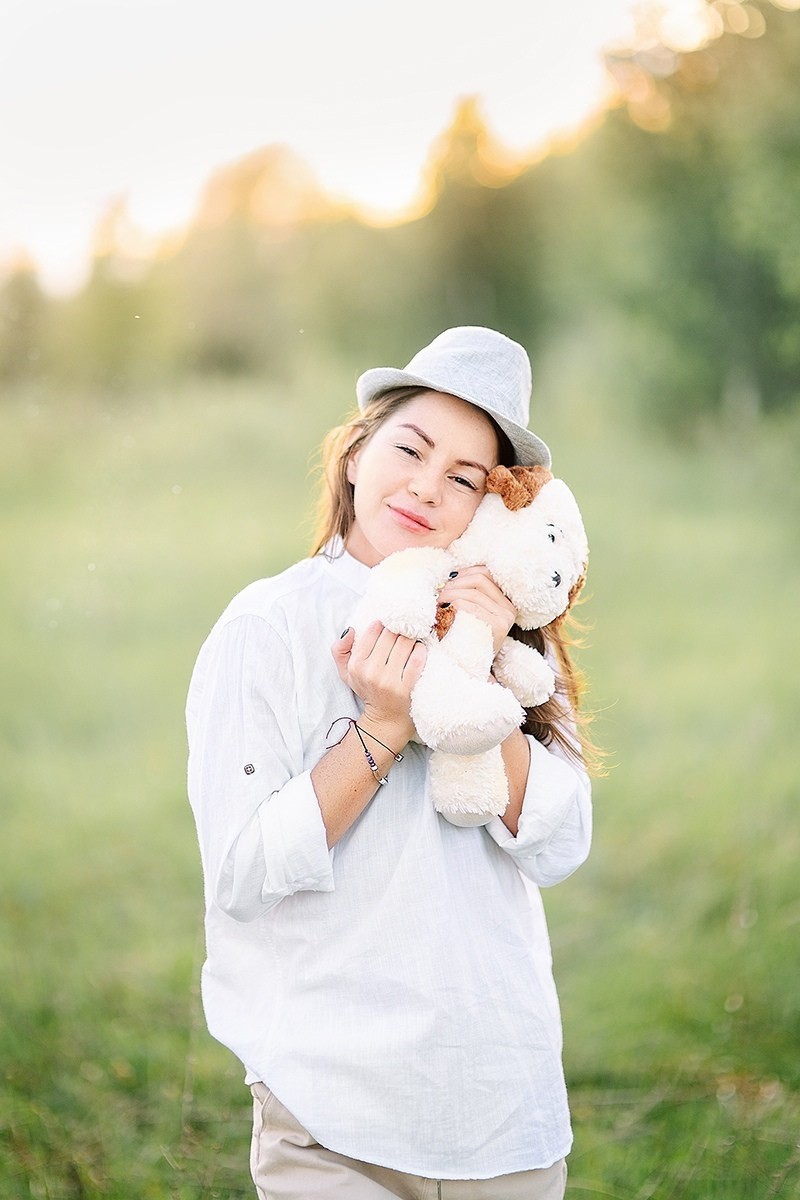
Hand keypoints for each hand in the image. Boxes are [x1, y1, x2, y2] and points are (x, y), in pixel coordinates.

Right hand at [331, 622, 426, 741]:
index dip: (383, 625)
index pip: (372, 632)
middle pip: (391, 635)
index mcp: (356, 666)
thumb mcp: (346, 672)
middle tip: (403, 630)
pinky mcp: (407, 687)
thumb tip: (350, 629)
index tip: (389, 626)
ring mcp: (390, 681)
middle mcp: (372, 672)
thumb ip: (340, 650)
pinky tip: (419, 650)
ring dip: (411, 638)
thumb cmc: (368, 689)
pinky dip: (420, 649)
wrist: (386, 718)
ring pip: (405, 643)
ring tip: (411, 639)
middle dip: (399, 629)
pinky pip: (417, 658)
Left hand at [436, 565, 515, 656]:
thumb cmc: (467, 639)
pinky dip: (453, 605)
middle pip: (479, 580)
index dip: (464, 572)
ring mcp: (505, 617)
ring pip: (473, 593)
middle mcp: (509, 608)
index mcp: (505, 601)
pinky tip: (444, 611)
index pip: (485, 574)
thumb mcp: (471, 615)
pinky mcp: (497, 627)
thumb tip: (450, 575)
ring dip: (450, 594)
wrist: (471, 669)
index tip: (447, 580)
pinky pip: (470, 607)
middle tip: (439, 593)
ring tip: (438, 603)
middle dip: (455, 583)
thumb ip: (468, 595)